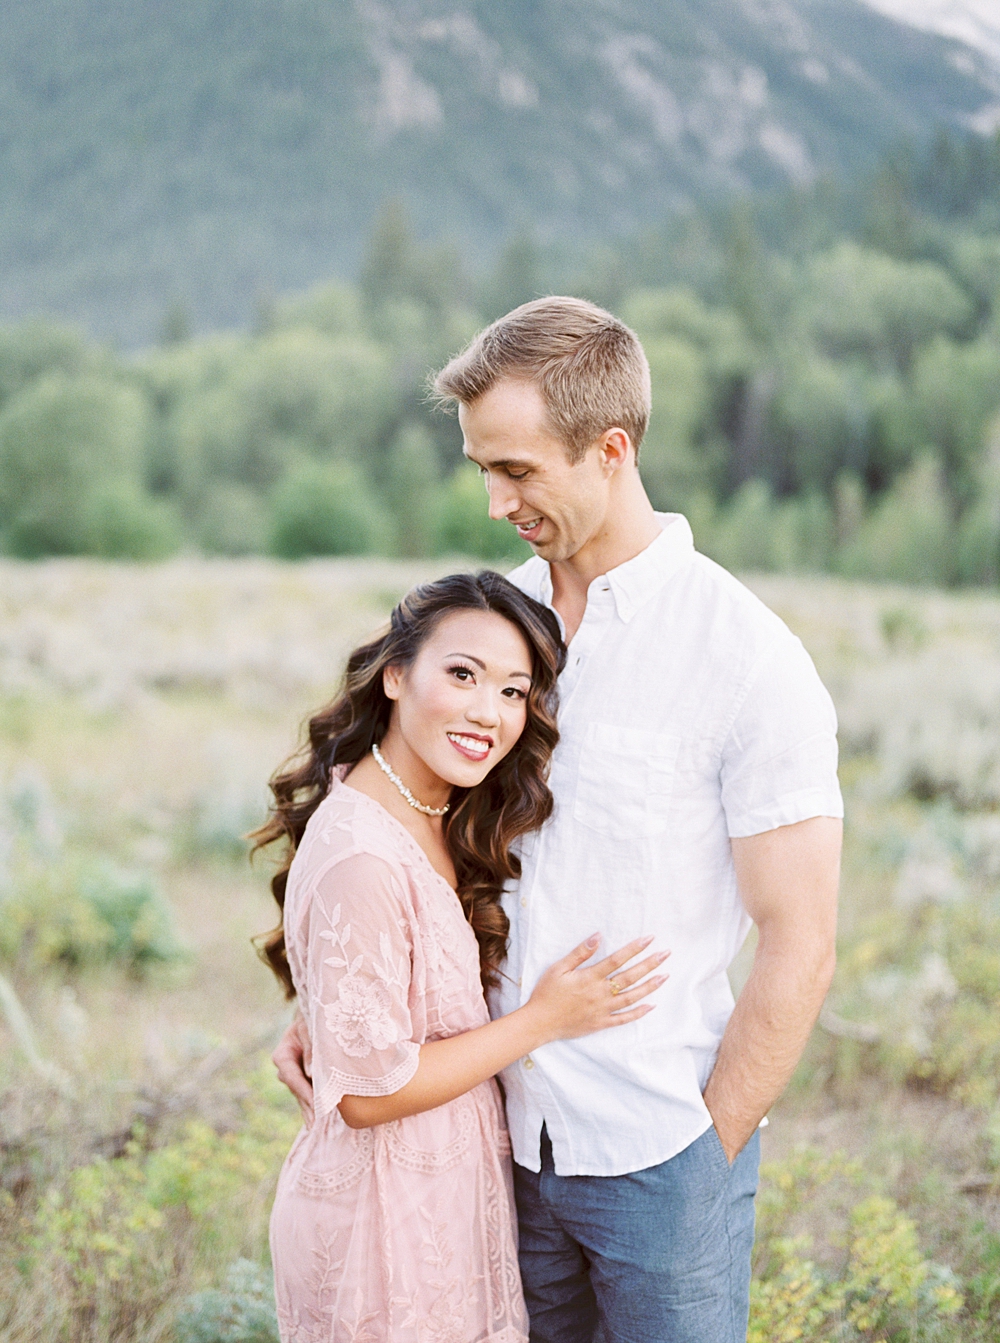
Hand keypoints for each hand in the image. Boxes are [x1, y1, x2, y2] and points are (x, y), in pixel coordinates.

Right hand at [273, 1015, 313, 1126]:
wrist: (309, 1018)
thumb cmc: (310, 1020)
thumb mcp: (309, 1028)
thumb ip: (310, 1049)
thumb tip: (312, 1074)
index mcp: (282, 1054)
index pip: (292, 1077)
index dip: (304, 1091)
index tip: (315, 1103)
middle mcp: (283, 1068)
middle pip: (296, 1088)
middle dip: (306, 1104)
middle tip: (316, 1122)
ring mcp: (291, 1074)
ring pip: (300, 1093)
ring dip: (309, 1107)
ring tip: (316, 1124)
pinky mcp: (300, 1078)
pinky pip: (305, 1092)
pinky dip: (312, 1103)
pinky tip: (317, 1120)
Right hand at [523, 934, 668, 1044]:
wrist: (540, 1022)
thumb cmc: (547, 993)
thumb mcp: (558, 968)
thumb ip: (579, 953)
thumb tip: (597, 936)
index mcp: (590, 977)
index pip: (617, 959)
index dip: (634, 948)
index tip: (649, 939)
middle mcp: (600, 993)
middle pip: (630, 977)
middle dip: (649, 964)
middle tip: (666, 954)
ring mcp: (602, 1009)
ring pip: (632, 997)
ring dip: (650, 986)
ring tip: (665, 976)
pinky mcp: (601, 1023)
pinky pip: (624, 1018)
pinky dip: (638, 1012)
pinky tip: (651, 1005)